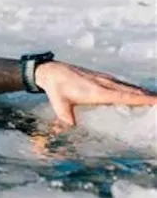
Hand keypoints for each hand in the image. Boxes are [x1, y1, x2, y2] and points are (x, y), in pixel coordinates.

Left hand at [35, 61, 156, 125]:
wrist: (52, 70)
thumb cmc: (56, 88)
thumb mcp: (58, 103)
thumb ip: (65, 115)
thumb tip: (71, 127)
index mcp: (96, 91)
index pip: (124, 96)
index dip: (141, 99)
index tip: (156, 100)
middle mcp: (104, 83)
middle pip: (132, 91)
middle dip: (149, 97)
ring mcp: (104, 79)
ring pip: (129, 86)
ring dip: (144, 92)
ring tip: (156, 99)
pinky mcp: (102, 78)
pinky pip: (123, 84)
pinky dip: (134, 88)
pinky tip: (140, 92)